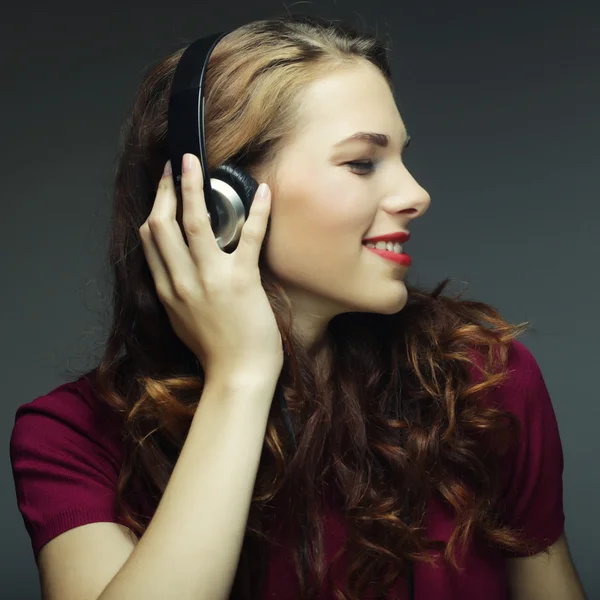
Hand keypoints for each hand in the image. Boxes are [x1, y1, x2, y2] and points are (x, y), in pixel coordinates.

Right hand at [139, 154, 283, 379]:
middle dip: (167, 188)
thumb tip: (178, 270)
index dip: (155, 208)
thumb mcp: (182, 321)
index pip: (151, 240)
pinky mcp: (241, 281)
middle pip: (163, 224)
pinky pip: (249, 238)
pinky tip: (264, 192)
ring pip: (195, 222)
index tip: (163, 190)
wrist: (237, 376)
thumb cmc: (215, 351)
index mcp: (167, 290)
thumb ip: (176, 293)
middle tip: (175, 165)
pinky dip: (258, 212)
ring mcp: (210, 279)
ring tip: (194, 161)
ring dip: (193, 186)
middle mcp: (182, 280)